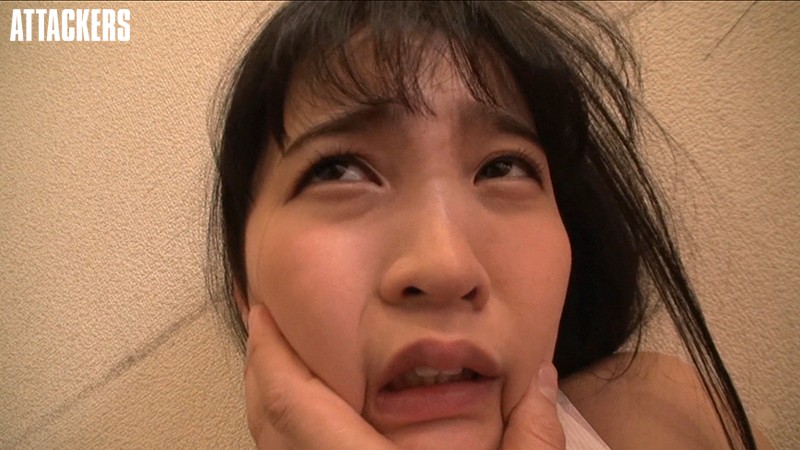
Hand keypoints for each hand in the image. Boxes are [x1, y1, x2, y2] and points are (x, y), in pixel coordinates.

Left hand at [245, 304, 563, 449]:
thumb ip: (533, 438)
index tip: (262, 310)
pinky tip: (308, 422)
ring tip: (283, 362)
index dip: (270, 354)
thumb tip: (540, 375)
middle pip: (267, 424)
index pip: (293, 405)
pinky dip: (285, 437)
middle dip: (259, 367)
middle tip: (266, 323)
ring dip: (268, 402)